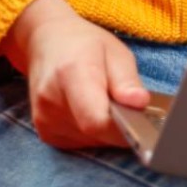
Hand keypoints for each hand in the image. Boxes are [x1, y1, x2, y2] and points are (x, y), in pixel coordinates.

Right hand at [0, 0, 150, 148]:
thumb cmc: (85, 45)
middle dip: (120, 126)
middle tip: (127, 105)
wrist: (46, 43)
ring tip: (106, 102)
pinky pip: (81, 143)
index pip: (96, 120)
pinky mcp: (45, 133)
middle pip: (96, 132)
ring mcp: (44, 119)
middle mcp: (51, 100)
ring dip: (106, 129)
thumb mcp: (116, 52)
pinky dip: (94, 133)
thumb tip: (139, 103)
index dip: (123, 128)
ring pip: (91, 141)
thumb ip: (127, 80)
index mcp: (71, 74)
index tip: (142, 120)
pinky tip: (92, 111)